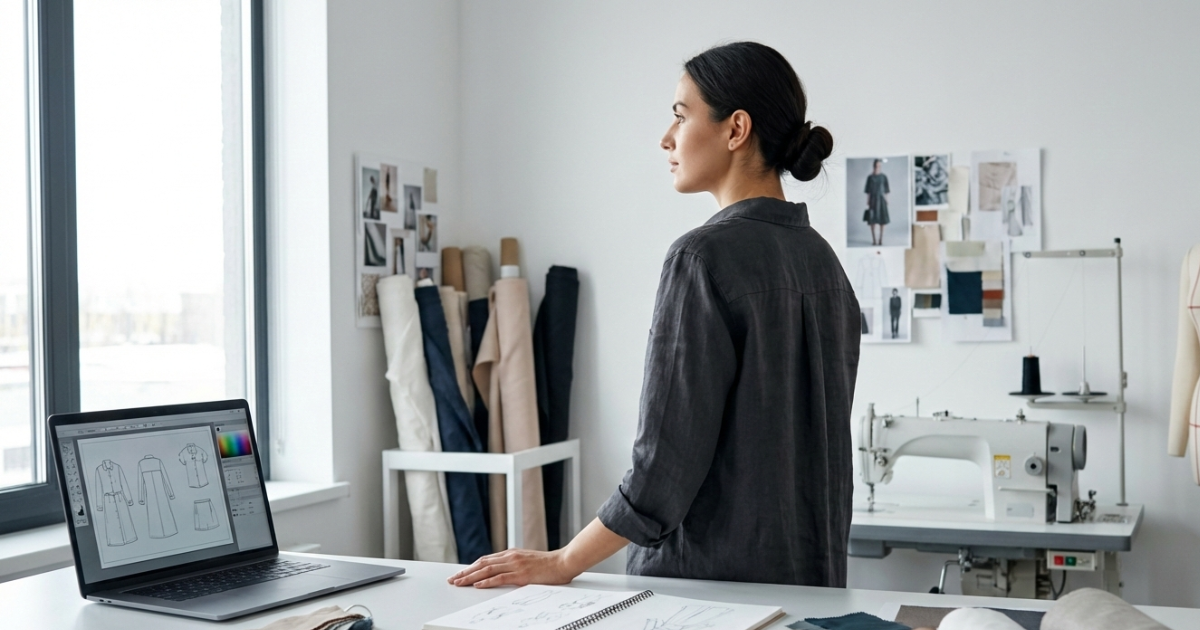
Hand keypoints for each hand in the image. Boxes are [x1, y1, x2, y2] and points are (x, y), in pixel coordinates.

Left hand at [448, 548, 577, 588]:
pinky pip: (500, 577)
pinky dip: (487, 581)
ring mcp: (515, 564)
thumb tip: (502, 571)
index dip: (471, 567)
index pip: (485, 560)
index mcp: (511, 554)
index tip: (460, 574)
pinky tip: (477, 585)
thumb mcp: (528, 561)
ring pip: (487, 570)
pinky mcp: (521, 574)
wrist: (564, 562)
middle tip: (452, 580)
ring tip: (459, 583)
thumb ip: (515, 564)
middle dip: (465, 573)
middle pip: (482, 564)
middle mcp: (510, 557)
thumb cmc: (549, 564)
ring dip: (471, 577)